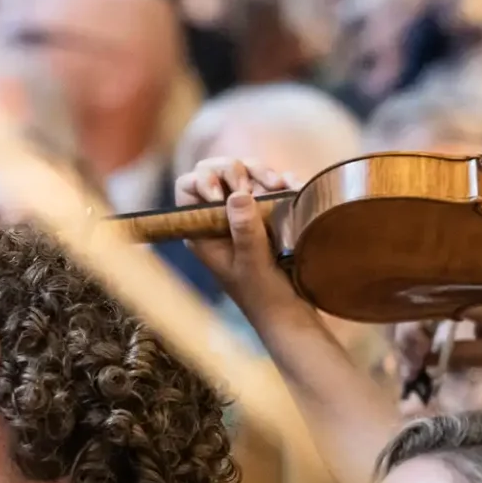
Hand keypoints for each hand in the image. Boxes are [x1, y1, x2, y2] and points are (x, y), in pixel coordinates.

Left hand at [173, 156, 302, 321]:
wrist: (290, 313)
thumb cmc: (264, 295)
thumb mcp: (253, 263)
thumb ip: (244, 231)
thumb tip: (238, 195)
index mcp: (202, 229)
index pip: (187, 186)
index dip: (203, 179)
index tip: (224, 194)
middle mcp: (218, 217)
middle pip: (216, 170)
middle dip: (237, 169)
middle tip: (255, 187)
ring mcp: (243, 213)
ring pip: (244, 171)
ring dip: (263, 172)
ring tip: (280, 186)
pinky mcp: (268, 212)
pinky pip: (270, 183)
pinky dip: (283, 180)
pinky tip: (293, 186)